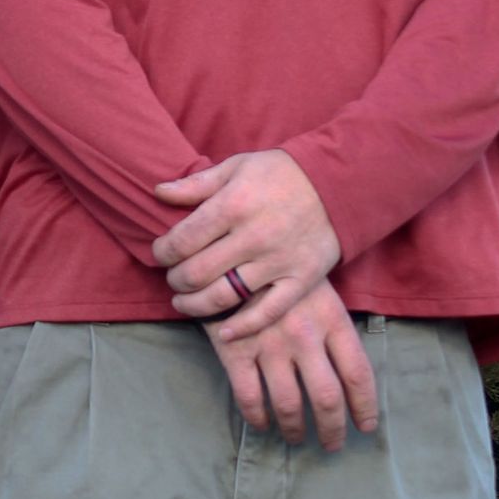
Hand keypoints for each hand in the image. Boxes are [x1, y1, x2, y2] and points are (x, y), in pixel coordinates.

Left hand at [152, 149, 339, 335]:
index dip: (162, 252)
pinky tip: (223, 332)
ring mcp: (278, 262)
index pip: (182, 240)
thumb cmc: (282, 173)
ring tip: (185, 301)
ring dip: (195, 305)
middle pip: (197, 272)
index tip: (161, 254)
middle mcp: (253, 236)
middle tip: (174, 278)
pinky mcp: (301, 279)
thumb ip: (196, 183)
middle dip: (175, 279)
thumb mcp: (237, 166)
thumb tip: (158, 192)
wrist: (340, 183)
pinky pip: (267, 312)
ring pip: (223, 297)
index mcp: (234, 204)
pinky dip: (243, 327)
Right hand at [203, 282, 378, 449]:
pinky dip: (257, 417)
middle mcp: (305, 337)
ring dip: (295, 429)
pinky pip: (249, 397)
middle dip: (333, 429)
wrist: (231, 256)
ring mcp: (270, 346)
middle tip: (332, 444)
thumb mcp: (318, 290)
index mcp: (331, 320)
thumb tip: (349, 374)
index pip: (358, 373)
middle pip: (327, 397)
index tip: (365, 426)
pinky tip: (262, 423)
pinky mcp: (236, 352)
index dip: (365, 406)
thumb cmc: (280, 273)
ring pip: (289, 404)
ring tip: (296, 438)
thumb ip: (334, 328)